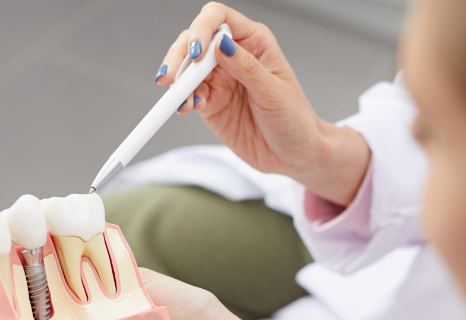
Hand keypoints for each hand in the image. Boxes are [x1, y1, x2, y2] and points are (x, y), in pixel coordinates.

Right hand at [158, 2, 369, 204]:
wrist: (293, 155)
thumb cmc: (294, 120)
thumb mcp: (274, 93)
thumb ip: (247, 68)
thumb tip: (221, 44)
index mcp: (254, 42)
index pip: (219, 19)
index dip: (202, 29)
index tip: (196, 51)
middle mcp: (233, 55)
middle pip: (195, 41)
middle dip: (180, 56)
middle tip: (172, 77)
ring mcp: (219, 79)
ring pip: (187, 68)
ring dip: (178, 81)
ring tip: (178, 98)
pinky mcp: (210, 103)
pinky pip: (188, 95)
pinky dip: (182, 100)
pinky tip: (185, 107)